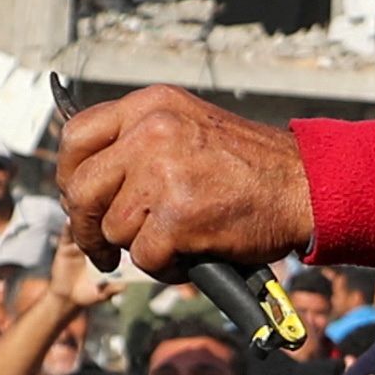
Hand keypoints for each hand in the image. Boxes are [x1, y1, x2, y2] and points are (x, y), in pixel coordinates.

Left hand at [54, 87, 311, 273]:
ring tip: (175, 241)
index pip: (76, 136)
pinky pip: (145, 258)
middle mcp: (151, 132)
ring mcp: (163, 174)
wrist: (306, 186)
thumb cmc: (251, 166)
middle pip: (81, 188)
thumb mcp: (189, 126)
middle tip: (99, 247)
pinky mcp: (178, 218)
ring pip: (113, 228)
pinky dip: (166, 267)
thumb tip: (86, 178)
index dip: (69, 175)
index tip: (77, 199)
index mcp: (149, 106)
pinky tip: (192, 254)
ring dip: (138, 247)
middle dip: (84, 226)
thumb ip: (140, 140)